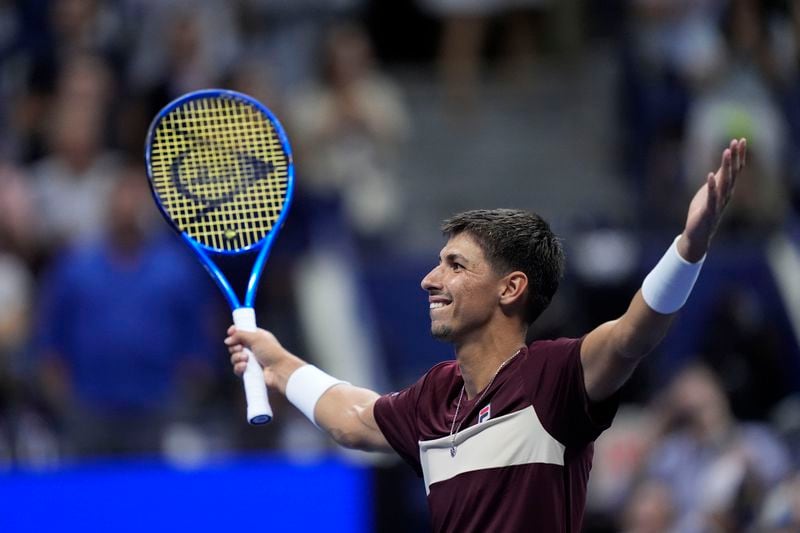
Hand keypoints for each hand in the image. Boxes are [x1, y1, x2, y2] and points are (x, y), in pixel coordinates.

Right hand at [224, 326, 302, 391]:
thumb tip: (228, 340)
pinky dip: (239, 367)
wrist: (279, 370)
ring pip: (234, 358)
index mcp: (257, 337)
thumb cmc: (272, 352)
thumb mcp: (256, 337)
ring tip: (246, 358)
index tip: (231, 332)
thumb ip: (240, 335)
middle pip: (235, 345)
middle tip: (241, 348)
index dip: (235, 332)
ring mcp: (251, 361)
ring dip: (237, 357)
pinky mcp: (249, 372)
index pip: (242, 332)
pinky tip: (245, 367)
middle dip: (235, 347)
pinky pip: (237, 369)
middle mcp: (253, 348)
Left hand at [678, 138, 746, 261]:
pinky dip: (712, 186)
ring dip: (726, 167)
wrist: (697, 235)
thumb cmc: (703, 212)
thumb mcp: (709, 192)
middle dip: (735, 157)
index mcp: (726, 189)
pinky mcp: (707, 211)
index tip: (741, 140)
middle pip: (732, 173)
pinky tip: (710, 175)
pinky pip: (711, 197)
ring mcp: (718, 203)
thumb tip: (721, 168)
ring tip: (726, 152)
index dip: (738, 155)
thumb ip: (717, 181)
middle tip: (737, 141)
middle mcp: (725, 195)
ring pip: (724, 182)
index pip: (735, 169)